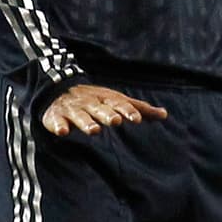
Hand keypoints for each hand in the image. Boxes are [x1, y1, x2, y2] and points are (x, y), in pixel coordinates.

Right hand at [42, 83, 168, 136]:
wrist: (60, 89)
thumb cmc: (96, 99)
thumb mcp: (117, 100)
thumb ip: (140, 108)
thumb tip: (164, 115)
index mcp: (107, 99)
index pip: (119, 104)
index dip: (128, 111)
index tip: (137, 119)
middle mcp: (91, 103)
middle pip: (101, 109)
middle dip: (108, 115)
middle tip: (116, 121)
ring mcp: (73, 109)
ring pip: (81, 116)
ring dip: (87, 123)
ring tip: (94, 130)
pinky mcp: (57, 117)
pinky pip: (57, 122)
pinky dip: (59, 126)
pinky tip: (63, 132)